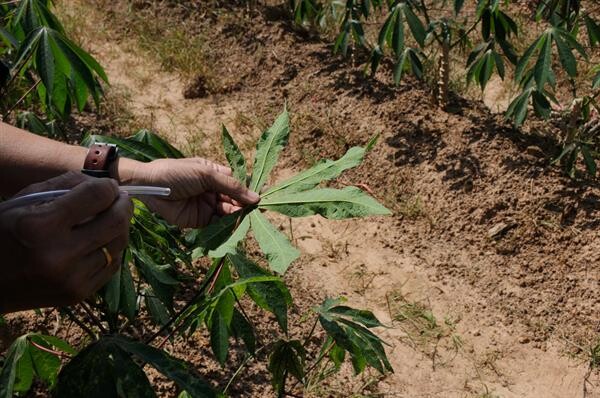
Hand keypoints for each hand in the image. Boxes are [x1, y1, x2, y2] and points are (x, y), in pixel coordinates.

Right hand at [0, 172, 132, 312]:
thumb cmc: (1, 234)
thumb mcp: (23, 201)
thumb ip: (64, 185)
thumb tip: (105, 184)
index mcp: (40, 225)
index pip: (96, 196)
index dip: (108, 187)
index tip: (108, 186)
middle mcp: (59, 254)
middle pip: (115, 221)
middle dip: (124, 204)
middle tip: (120, 199)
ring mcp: (70, 278)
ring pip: (118, 244)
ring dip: (121, 227)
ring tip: (113, 217)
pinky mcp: (77, 294)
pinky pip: (112, 266)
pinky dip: (113, 249)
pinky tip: (104, 240)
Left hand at [128, 158, 259, 227]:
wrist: (150, 187)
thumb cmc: (176, 173)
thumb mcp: (206, 174)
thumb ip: (231, 186)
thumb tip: (256, 197)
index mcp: (215, 175)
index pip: (237, 185)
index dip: (248, 193)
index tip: (261, 200)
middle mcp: (212, 191)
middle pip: (235, 201)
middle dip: (244, 206)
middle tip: (255, 213)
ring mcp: (206, 206)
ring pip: (228, 214)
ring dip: (237, 217)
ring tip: (245, 219)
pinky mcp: (199, 221)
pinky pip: (216, 225)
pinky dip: (226, 227)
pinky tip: (234, 227)